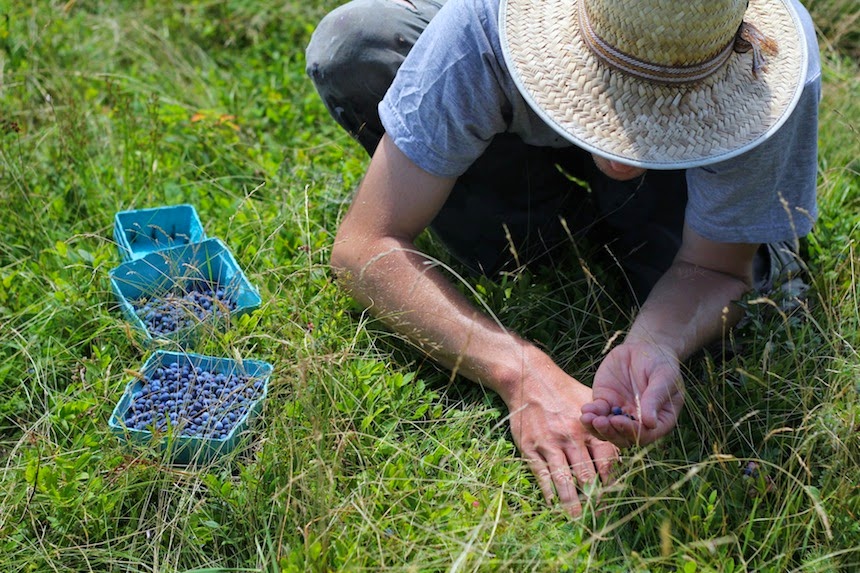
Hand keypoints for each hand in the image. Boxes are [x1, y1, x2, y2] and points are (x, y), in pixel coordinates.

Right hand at [504, 353, 618, 516]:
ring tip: (577, 518)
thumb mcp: (590, 402)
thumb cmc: (563, 390)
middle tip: (598, 515)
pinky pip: (542, 474)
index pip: (606, 462)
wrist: (529, 378)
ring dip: (572, 502)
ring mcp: (550, 443)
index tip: (612, 497)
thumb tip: (620, 450)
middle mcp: (572, 437)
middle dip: (593, 498)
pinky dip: (549, 492)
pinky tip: (553, 504)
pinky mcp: (531, 446)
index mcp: (590, 428)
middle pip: (587, 475)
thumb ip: (605, 425)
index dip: (610, 483)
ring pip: (564, 479)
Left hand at [580, 342, 683, 447]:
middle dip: (610, 432)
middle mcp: (639, 421)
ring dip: (596, 428)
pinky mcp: (606, 402)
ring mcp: (621, 413)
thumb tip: (650, 423)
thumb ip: (656, 398)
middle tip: (600, 422)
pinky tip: (586, 410)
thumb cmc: (660, 362)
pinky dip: (590, 414)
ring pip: (607, 429)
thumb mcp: (663, 376)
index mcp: (659, 420)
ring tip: (588, 418)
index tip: (618, 421)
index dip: (631, 431)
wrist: (644, 346)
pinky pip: (597, 413)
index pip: (645, 435)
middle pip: (624, 437)